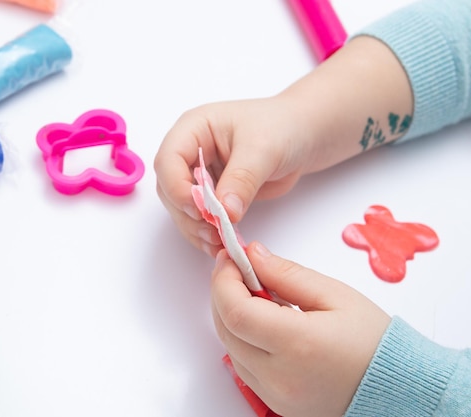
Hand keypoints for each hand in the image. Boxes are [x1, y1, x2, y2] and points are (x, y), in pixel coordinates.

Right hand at [154, 96, 314, 256]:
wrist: (302, 136)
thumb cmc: (282, 127)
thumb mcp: (263, 149)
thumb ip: (242, 179)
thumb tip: (225, 211)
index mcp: (193, 128)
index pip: (168, 160)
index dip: (177, 188)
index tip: (199, 210)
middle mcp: (190, 151)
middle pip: (170, 188)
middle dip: (187, 214)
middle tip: (212, 232)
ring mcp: (199, 174)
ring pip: (181, 208)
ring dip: (196, 229)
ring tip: (219, 242)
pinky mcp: (212, 195)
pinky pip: (200, 218)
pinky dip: (207, 233)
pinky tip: (222, 244)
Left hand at [211, 242, 390, 416]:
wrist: (400, 390)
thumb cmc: (375, 342)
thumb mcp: (335, 295)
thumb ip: (287, 274)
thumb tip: (253, 255)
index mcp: (298, 344)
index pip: (236, 310)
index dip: (224, 280)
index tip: (229, 258)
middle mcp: (280, 376)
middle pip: (226, 329)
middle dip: (223, 293)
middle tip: (236, 268)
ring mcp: (275, 395)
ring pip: (230, 348)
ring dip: (232, 316)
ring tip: (255, 293)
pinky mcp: (275, 403)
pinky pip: (243, 366)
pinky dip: (243, 339)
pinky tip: (263, 322)